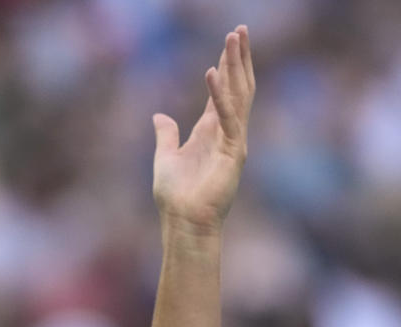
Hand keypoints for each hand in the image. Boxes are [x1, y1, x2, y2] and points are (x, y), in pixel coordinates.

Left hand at [152, 25, 254, 234]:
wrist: (184, 223)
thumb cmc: (175, 197)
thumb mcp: (164, 158)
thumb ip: (166, 135)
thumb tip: (160, 115)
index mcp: (211, 132)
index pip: (224, 92)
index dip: (227, 66)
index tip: (229, 42)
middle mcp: (226, 132)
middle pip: (237, 86)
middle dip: (238, 57)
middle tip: (240, 28)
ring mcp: (233, 140)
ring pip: (239, 94)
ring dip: (237, 65)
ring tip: (234, 37)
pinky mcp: (233, 152)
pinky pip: (228, 116)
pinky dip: (220, 94)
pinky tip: (212, 72)